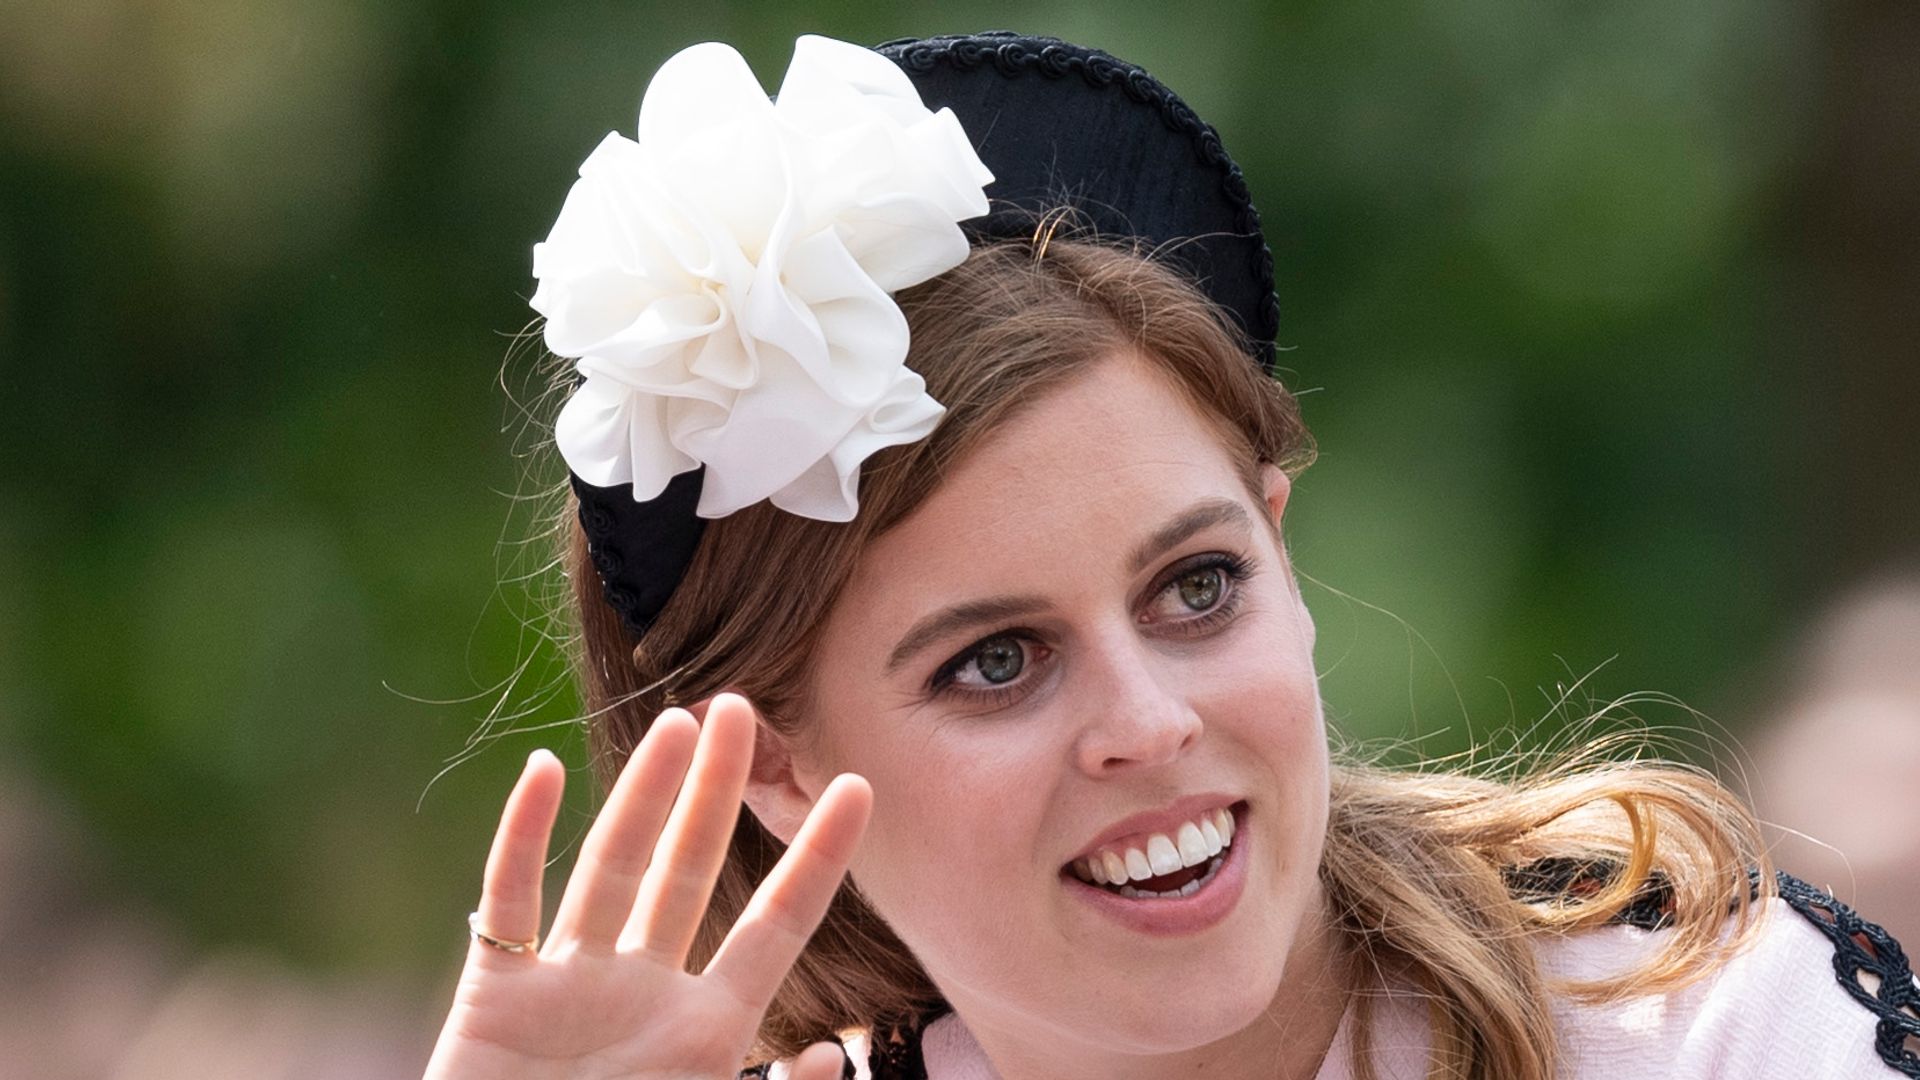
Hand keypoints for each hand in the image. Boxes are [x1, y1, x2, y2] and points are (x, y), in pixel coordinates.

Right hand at [424, 693, 872, 1079]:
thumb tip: (829, 1058)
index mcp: (705, 1032)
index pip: (777, 926)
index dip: (818, 859)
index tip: (858, 787)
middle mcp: (642, 993)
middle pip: (689, 871)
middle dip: (719, 792)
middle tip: (745, 708)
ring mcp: (568, 987)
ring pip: (610, 868)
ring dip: (642, 795)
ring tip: (679, 722)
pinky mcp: (494, 995)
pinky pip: (508, 902)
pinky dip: (522, 836)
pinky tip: (546, 770)